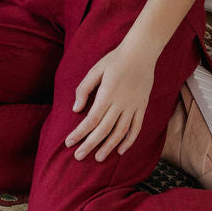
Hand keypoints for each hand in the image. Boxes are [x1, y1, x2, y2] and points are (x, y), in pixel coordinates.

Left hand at [64, 40, 155, 161]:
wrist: (141, 52)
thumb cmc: (115, 59)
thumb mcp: (95, 70)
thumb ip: (84, 89)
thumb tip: (76, 109)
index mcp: (107, 93)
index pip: (91, 119)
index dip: (79, 133)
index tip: (69, 143)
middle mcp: (120, 103)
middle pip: (103, 129)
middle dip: (89, 145)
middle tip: (78, 157)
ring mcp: (133, 106)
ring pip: (120, 132)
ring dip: (108, 146)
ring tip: (98, 158)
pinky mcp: (142, 107)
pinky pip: (136, 127)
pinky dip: (129, 140)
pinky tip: (120, 150)